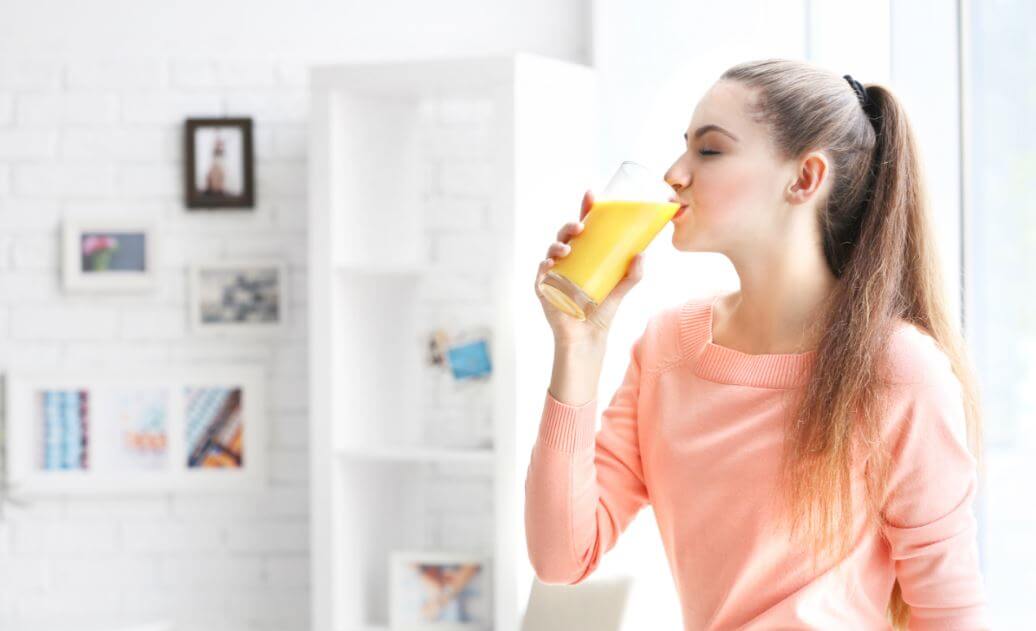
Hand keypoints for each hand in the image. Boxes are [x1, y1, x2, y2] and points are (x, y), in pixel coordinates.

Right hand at [534, 189, 645, 346]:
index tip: (591, 195)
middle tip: (580, 226)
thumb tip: (643, 253)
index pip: (583, 228)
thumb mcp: (620, 289)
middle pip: (565, 236)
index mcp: (584, 256)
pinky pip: (541, 274)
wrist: (588, 339)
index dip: (585, 210)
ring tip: (568, 248)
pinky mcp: (544, 290)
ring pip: (551, 251)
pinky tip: (551, 264)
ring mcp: (554, 274)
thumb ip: (633, 274)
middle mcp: (567, 261)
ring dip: (557, 245)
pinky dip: (544, 267)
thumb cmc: (601, 312)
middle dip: (570, 226)